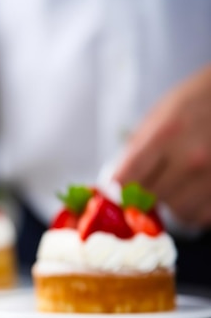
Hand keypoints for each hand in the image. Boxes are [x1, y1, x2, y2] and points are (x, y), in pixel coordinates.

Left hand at [115, 65, 210, 227]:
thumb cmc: (195, 102)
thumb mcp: (159, 114)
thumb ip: (136, 148)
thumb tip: (116, 181)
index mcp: (165, 135)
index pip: (126, 179)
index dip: (119, 187)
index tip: (120, 186)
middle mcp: (191, 159)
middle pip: (151, 199)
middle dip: (145, 195)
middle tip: (152, 182)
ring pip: (179, 212)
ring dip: (173, 204)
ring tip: (178, 184)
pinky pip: (203, 216)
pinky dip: (197, 209)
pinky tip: (197, 190)